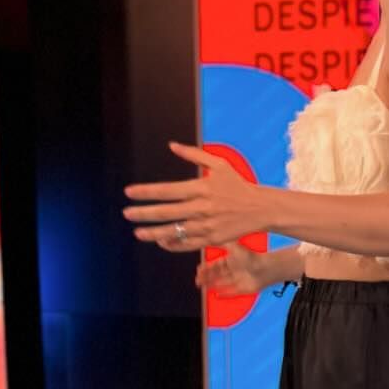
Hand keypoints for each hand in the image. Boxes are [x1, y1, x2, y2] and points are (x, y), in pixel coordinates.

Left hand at [123, 141, 265, 249]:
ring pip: (175, 231)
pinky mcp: (213, 239)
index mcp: (202, 188)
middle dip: (144, 213)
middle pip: (167, 212)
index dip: (146, 192)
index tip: (129, 192)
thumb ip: (194, 154)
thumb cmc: (238, 185)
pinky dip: (172, 244)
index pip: (167, 190)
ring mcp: (207, 225)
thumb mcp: (220, 164)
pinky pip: (188, 244)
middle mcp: (203, 207)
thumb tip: (172, 145)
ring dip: (153, 233)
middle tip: (127, 213)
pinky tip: (160, 241)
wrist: (261, 209)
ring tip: (137, 232)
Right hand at [195, 243, 265, 296]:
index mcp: (231, 259)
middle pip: (217, 274)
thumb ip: (220, 243)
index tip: (199, 270)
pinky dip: (224, 294)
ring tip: (203, 287)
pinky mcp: (242, 289)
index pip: (215, 264)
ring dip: (212, 285)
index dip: (206, 267)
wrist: (264, 269)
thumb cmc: (249, 257)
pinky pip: (231, 292)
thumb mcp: (232, 247)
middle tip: (198, 280)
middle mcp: (234, 269)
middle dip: (207, 277)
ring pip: (222, 283)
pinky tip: (217, 295)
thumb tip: (210, 236)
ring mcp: (238, 279)